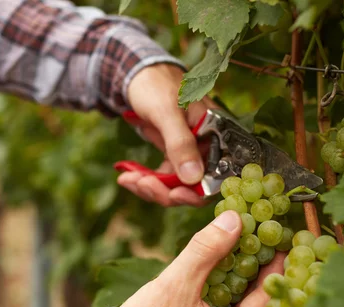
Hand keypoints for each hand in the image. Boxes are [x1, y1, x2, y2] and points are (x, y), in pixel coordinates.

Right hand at [118, 211, 284, 306]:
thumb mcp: (177, 282)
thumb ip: (207, 249)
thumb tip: (235, 220)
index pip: (270, 292)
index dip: (277, 261)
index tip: (281, 237)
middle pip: (259, 303)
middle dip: (259, 271)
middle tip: (261, 240)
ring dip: (241, 283)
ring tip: (241, 252)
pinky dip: (227, 298)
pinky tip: (219, 278)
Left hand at [119, 64, 216, 206]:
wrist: (137, 74)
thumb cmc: (157, 85)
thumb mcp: (167, 112)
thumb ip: (181, 143)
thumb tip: (194, 178)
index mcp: (217, 135)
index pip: (215, 176)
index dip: (195, 192)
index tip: (172, 195)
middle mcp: (207, 147)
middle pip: (194, 187)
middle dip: (165, 191)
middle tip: (140, 184)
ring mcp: (189, 153)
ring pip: (175, 185)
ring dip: (150, 187)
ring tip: (128, 179)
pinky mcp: (173, 155)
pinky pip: (162, 177)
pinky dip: (144, 179)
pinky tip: (127, 177)